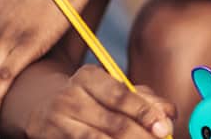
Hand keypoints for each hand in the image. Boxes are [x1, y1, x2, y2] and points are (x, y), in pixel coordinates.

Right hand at [22, 65, 174, 138]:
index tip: (164, 128)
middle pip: (113, 122)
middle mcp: (69, 97)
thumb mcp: (113, 89)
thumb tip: (169, 113)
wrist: (41, 108)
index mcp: (88, 77)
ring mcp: (56, 121)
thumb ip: (143, 98)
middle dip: (141, 136)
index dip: (144, 113)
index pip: (120, 95)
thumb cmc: (90, 98)